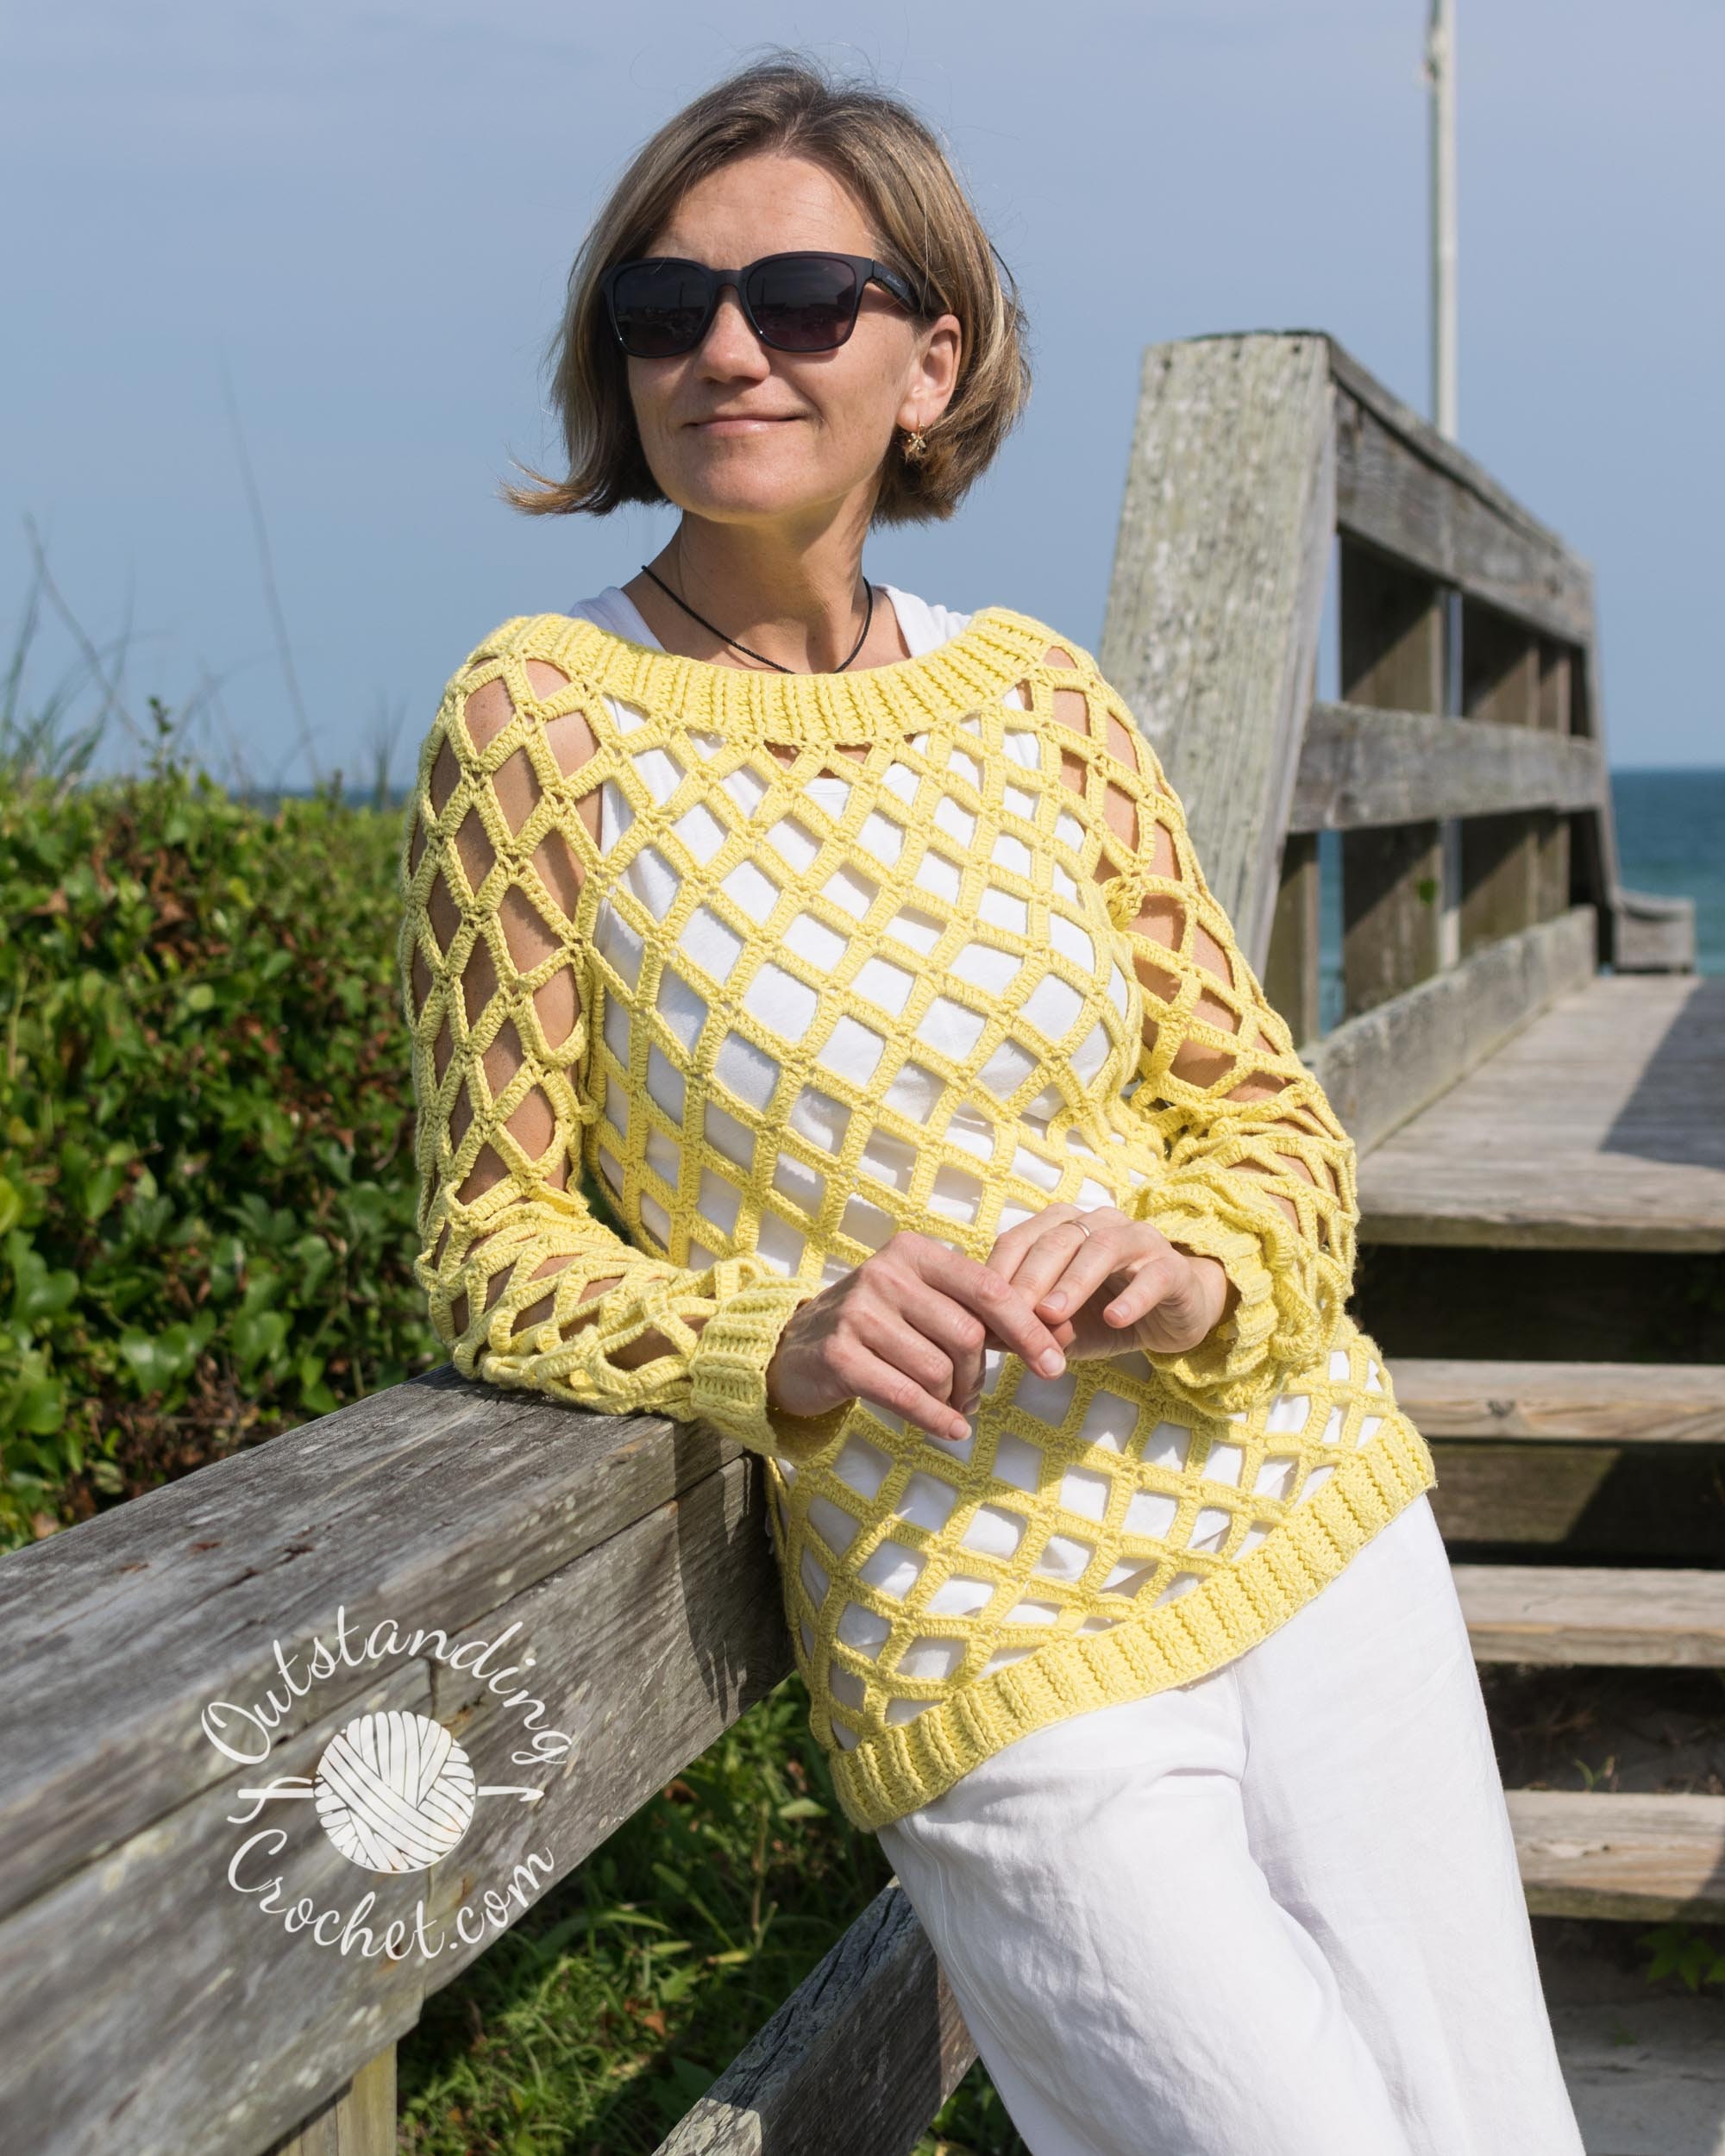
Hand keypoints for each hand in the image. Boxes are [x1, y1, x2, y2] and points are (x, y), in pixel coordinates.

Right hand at [762, 1230, 1073, 1444]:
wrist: (795, 1350)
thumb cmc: (878, 1326)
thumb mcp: (924, 1304)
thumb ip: (980, 1315)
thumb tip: (1057, 1339)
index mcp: (915, 1252)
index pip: (988, 1289)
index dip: (1028, 1329)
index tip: (1055, 1364)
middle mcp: (886, 1273)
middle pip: (966, 1336)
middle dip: (980, 1375)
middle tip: (975, 1396)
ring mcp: (859, 1312)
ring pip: (938, 1369)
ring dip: (955, 1400)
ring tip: (953, 1409)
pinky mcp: (840, 1354)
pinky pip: (906, 1395)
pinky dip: (936, 1419)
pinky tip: (951, 1430)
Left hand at [981, 1203, 1234, 1362]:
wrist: (1171, 1319)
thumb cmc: (1105, 1314)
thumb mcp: (1061, 1325)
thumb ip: (1026, 1326)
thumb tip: (980, 1336)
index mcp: (1065, 1228)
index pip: (1021, 1238)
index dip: (999, 1271)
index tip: (982, 1308)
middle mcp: (1100, 1224)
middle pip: (1058, 1239)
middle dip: (1031, 1277)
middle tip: (1011, 1315)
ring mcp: (1139, 1241)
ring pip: (1103, 1248)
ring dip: (1073, 1282)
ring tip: (1052, 1315)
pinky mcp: (1173, 1268)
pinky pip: (1153, 1276)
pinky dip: (1132, 1297)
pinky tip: (1114, 1319)